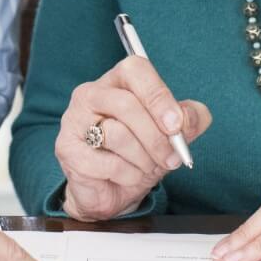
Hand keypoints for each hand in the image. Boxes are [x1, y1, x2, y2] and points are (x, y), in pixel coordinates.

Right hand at [55, 56, 211, 220]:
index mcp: (117, 81)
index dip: (158, 96)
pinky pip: (107, 162)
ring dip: (143, 159)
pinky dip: (128, 175)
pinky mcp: (68, 149)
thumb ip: (188, 120)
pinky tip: (128, 176)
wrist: (111, 190)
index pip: (135, 70)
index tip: (176, 125)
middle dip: (156, 137)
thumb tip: (192, 116)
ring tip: (147, 167)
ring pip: (118, 135)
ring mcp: (74, 121)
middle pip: (126, 105)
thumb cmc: (139, 154)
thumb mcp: (171, 135)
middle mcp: (90, 94)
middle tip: (173, 158)